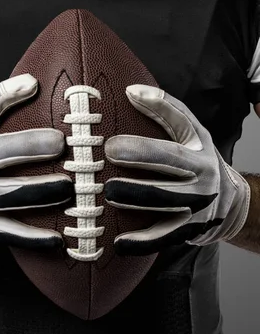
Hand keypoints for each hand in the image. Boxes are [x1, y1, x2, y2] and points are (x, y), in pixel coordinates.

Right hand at [0, 73, 72, 251]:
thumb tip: (32, 81)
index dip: (4, 96)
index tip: (33, 85)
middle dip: (28, 146)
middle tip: (60, 142)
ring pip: (7, 194)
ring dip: (39, 191)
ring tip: (68, 187)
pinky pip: (9, 233)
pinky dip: (33, 237)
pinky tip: (58, 238)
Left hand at [104, 85, 250, 255]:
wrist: (229, 200)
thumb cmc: (200, 157)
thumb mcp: (192, 131)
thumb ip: (164, 108)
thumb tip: (130, 90)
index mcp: (199, 156)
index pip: (171, 149)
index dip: (142, 147)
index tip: (111, 145)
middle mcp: (202, 184)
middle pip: (166, 180)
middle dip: (134, 175)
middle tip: (105, 168)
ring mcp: (196, 211)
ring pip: (163, 209)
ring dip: (133, 204)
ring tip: (106, 197)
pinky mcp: (188, 233)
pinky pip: (163, 238)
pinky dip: (142, 242)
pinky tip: (119, 243)